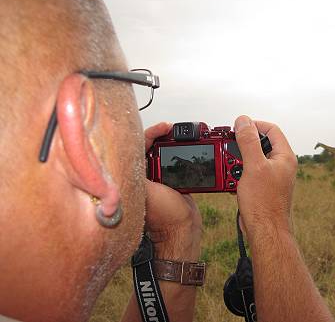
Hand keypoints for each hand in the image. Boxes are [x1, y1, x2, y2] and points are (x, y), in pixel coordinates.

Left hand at [143, 122, 201, 260]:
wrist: (183, 229)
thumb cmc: (164, 216)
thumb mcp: (146, 191)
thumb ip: (136, 172)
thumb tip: (129, 150)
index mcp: (134, 177)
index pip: (137, 146)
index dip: (150, 133)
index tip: (164, 128)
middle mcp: (144, 176)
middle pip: (150, 146)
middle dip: (160, 134)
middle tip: (171, 129)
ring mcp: (158, 177)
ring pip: (162, 152)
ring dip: (171, 142)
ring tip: (179, 135)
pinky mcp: (171, 180)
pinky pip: (173, 161)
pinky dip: (178, 152)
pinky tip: (184, 148)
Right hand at [234, 115, 296, 238]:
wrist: (265, 232)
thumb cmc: (264, 203)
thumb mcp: (254, 166)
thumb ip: (249, 142)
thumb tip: (244, 121)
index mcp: (284, 156)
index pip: (271, 129)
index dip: (254, 125)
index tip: (238, 127)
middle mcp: (281, 165)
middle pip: (260, 143)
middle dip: (242, 145)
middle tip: (229, 147)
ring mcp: (272, 176)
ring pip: (252, 159)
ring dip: (238, 161)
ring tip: (229, 167)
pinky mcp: (263, 187)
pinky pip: (249, 173)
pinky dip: (238, 174)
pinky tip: (231, 182)